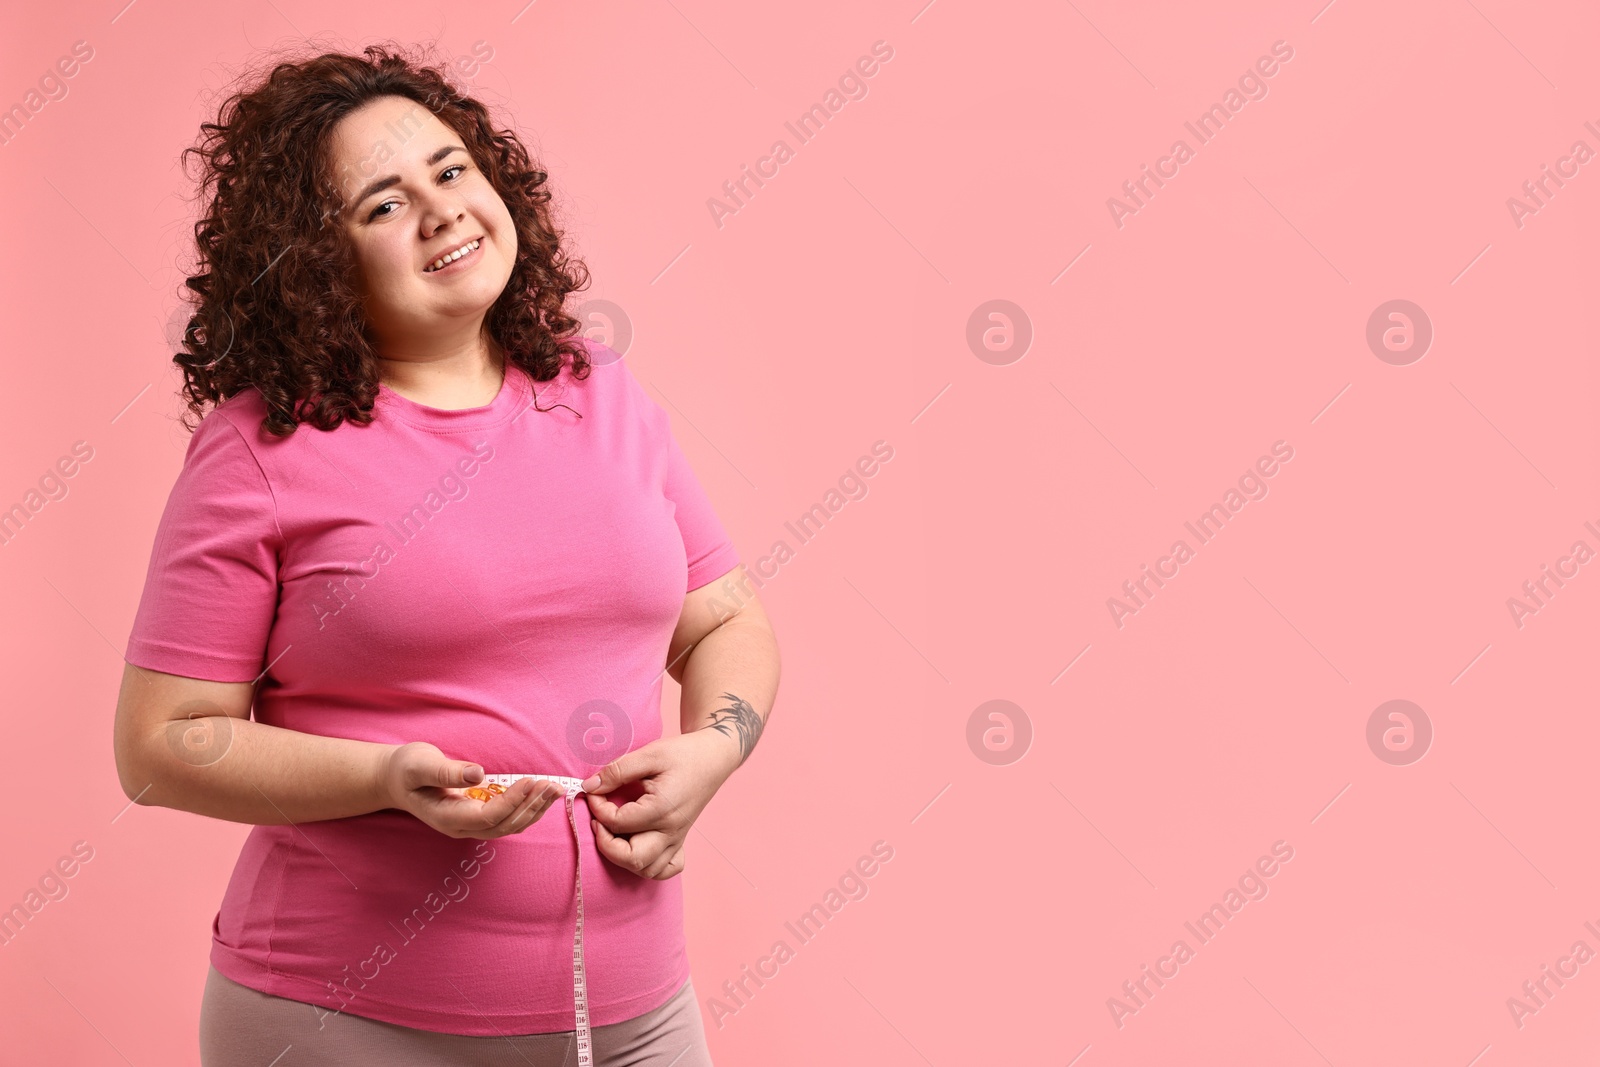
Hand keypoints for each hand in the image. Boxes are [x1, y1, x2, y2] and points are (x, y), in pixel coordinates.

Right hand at [380, 741, 561, 839]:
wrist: (396, 779)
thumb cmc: (406, 770)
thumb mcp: (420, 765)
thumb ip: (446, 772)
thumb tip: (478, 774)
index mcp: (447, 817)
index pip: (488, 817)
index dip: (512, 801)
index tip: (531, 781)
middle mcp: (462, 826)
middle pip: (504, 826)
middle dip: (530, 807)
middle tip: (552, 785)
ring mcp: (471, 824)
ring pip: (510, 826)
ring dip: (534, 809)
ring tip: (554, 789)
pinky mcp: (479, 815)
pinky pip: (508, 818)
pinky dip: (527, 807)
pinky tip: (542, 793)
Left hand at [581, 731, 737, 879]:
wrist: (714, 757)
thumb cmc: (683, 754)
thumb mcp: (649, 754)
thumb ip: (617, 771)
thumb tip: (589, 787)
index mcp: (662, 809)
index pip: (617, 822)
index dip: (597, 808)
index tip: (593, 791)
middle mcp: (671, 831)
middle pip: (631, 858)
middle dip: (606, 843)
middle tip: (598, 821)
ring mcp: (677, 839)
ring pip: (646, 870)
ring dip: (623, 857)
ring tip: (615, 833)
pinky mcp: (680, 840)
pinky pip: (665, 869)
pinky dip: (648, 866)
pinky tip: (638, 846)